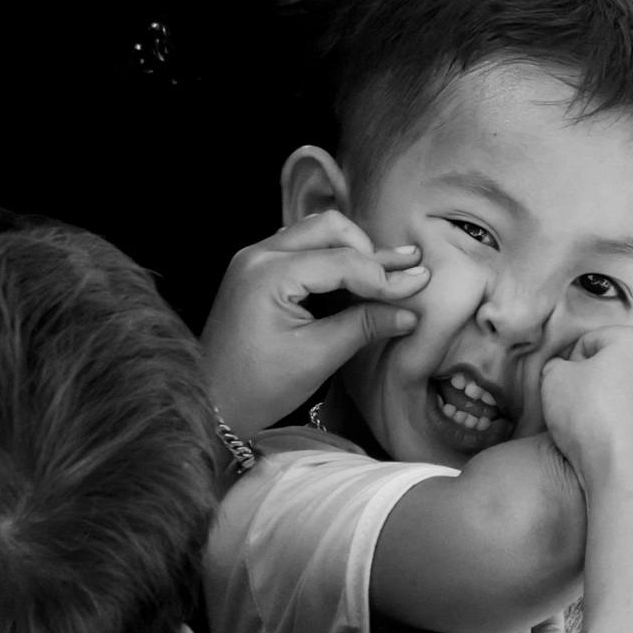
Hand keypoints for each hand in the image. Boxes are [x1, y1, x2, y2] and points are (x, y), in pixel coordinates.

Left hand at [200, 214, 427, 436]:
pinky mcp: (255, 271)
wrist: (210, 404)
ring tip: (390, 270)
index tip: (421, 285)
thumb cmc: (257, 388)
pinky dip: (331, 259)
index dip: (385, 275)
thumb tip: (410, 312)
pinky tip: (357, 279)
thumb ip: (364, 326)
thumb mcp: (317, 357)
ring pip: (315, 233)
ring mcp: (253, 259)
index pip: (342, 261)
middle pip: (329, 228)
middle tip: (407, 270)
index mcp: (268, 274)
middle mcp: (257, 254)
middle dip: (370, 250)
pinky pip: (301, 249)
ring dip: (352, 250)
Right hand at [541, 328, 632, 485]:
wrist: (628, 471)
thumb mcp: (553, 380)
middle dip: (602, 382)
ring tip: (603, 430)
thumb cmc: (590, 416)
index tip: (562, 386)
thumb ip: (556, 366)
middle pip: (625, 367)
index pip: (594, 341)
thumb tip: (563, 370)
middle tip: (579, 407)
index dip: (570, 363)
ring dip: (629, 406)